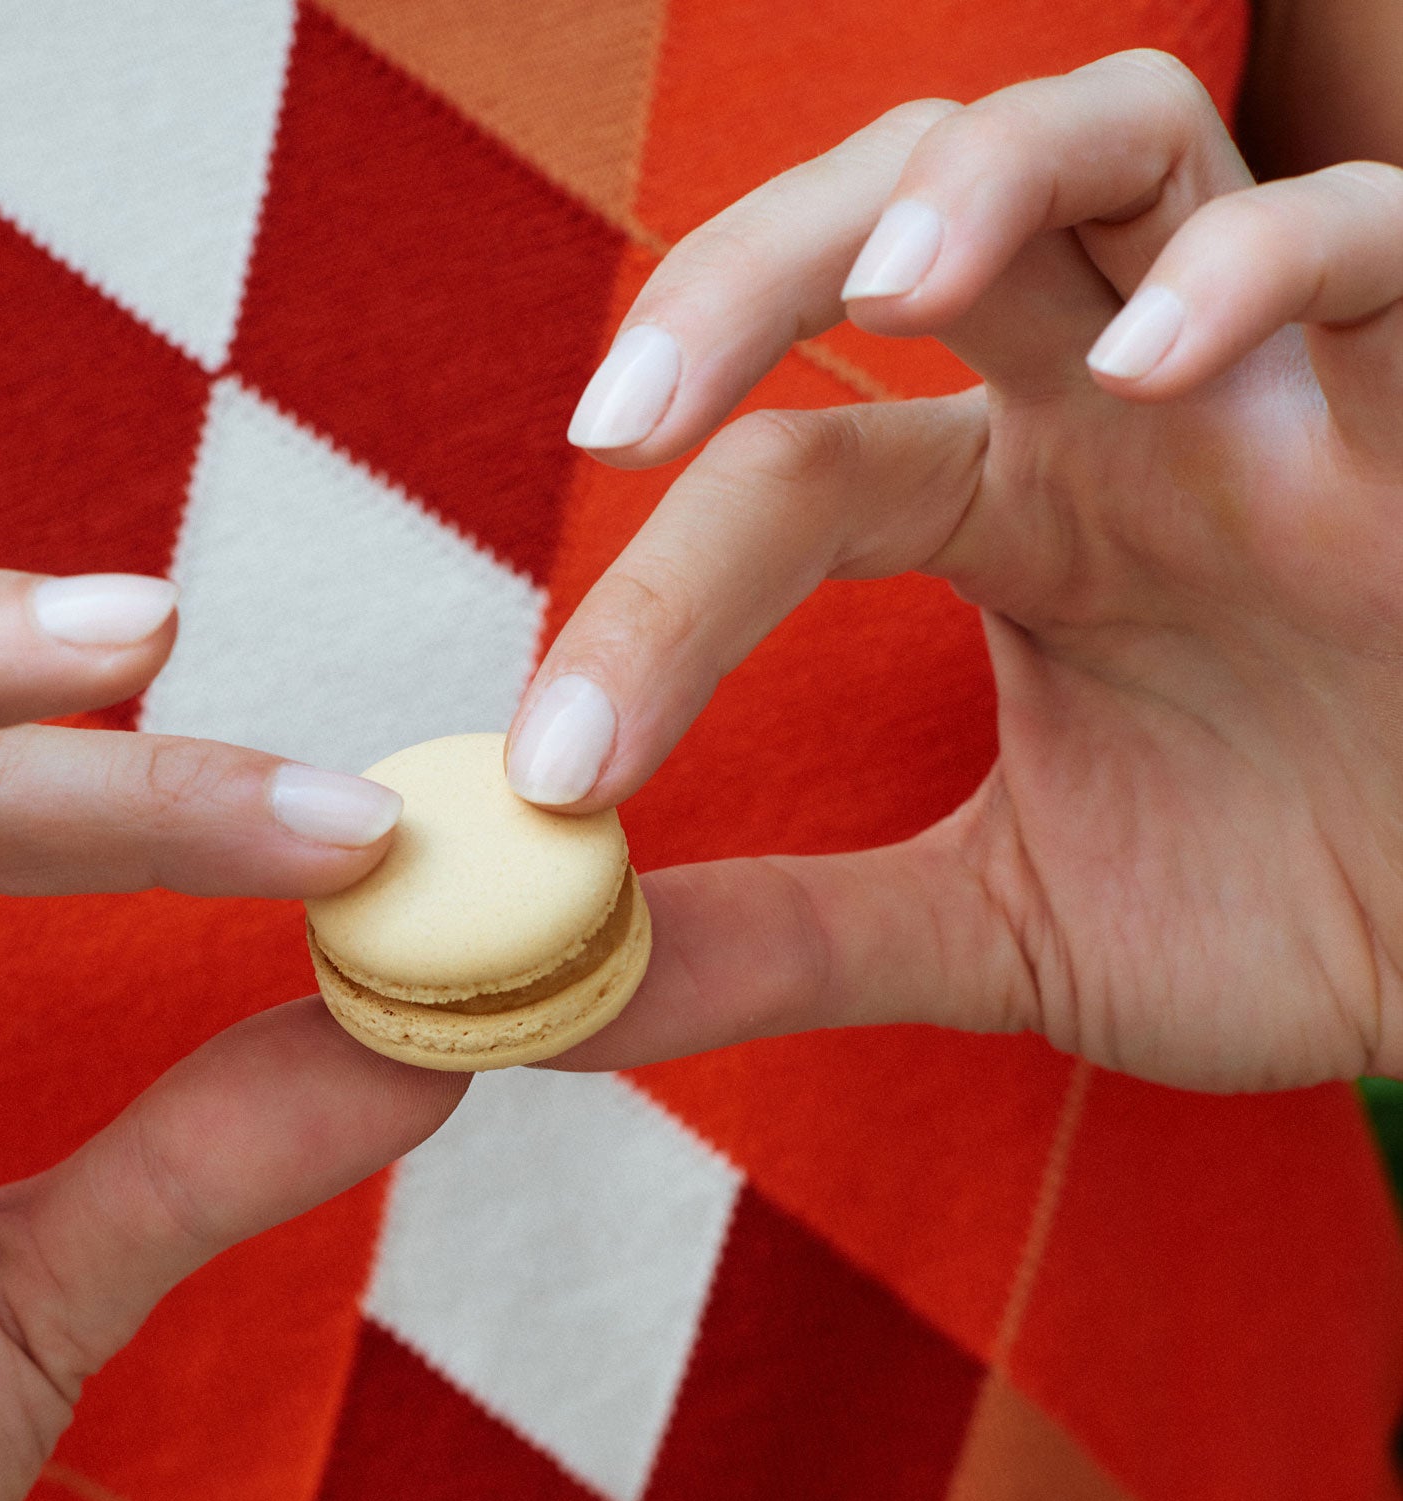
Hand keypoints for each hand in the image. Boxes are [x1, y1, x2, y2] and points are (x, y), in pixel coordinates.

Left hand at [507, 50, 1402, 1092]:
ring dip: (988, 175)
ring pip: (1128, 136)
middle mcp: (1121, 410)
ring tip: (888, 289)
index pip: (796, 475)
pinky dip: (1265, 266)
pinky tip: (1156, 362)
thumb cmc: (1272, 907)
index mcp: (1010, 509)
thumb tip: (549, 994)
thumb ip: (785, 940)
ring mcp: (1279, 388)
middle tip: (614, 424)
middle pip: (912, 204)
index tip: (558, 767)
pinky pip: (1378, 244)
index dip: (650, 600)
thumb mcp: (992, 930)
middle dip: (747, 270)